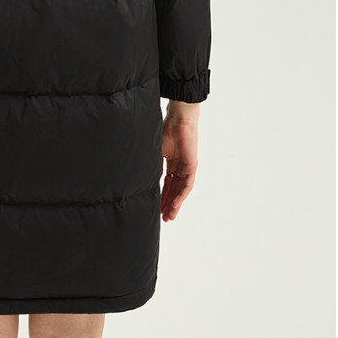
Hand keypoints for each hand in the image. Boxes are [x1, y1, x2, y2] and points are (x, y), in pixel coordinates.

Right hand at [161, 103, 199, 221]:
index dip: (161, 195)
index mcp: (169, 160)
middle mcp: (178, 166)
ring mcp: (186, 167)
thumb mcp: (155, 152)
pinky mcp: (192, 167)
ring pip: (181, 190)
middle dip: (168, 204)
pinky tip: (175, 204)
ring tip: (169, 216)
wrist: (177, 120)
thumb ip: (153, 166)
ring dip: (175, 204)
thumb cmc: (165, 130)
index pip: (166, 182)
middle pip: (174, 189)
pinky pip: (187, 185)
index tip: (156, 207)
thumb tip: (145, 181)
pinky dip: (181, 196)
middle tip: (164, 218)